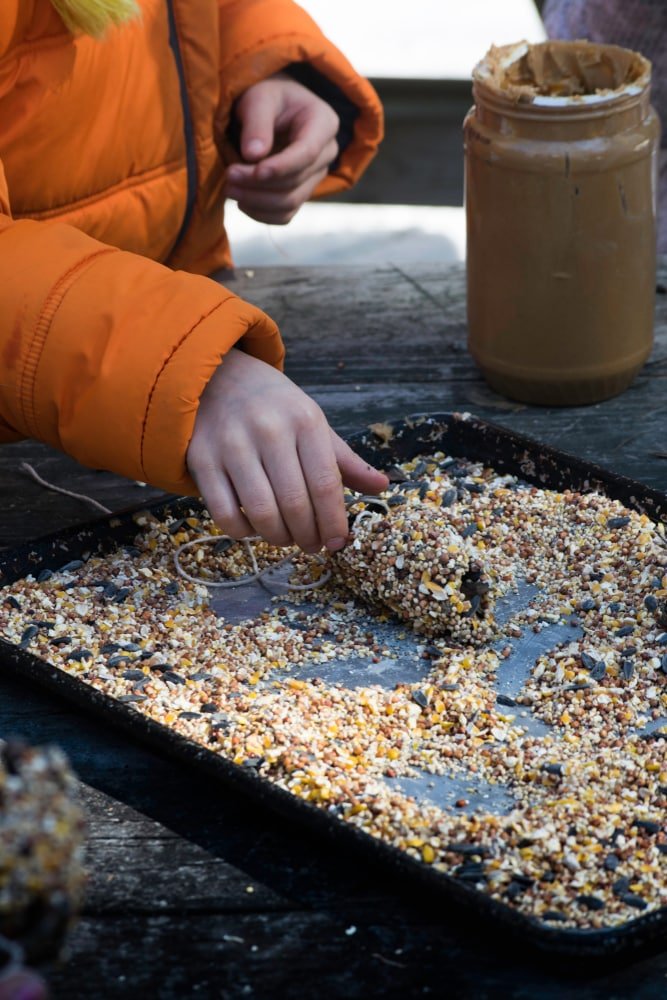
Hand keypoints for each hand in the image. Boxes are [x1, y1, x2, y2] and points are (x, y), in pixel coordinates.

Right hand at [186, 349, 387, 551]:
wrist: (216, 377)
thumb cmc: (273, 407)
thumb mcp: (312, 422)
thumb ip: (345, 459)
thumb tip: (382, 486)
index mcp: (305, 420)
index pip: (326, 485)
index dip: (334, 522)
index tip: (338, 542)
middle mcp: (269, 431)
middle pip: (295, 504)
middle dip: (309, 535)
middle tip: (313, 545)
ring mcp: (231, 446)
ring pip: (261, 513)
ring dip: (279, 538)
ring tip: (287, 539)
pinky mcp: (201, 460)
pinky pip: (225, 514)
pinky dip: (244, 532)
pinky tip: (254, 528)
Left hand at [225, 73, 339, 223]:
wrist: (269, 108)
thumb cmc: (265, 97)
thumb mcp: (259, 97)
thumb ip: (256, 122)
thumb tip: (252, 155)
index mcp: (323, 123)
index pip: (307, 153)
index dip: (281, 167)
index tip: (254, 171)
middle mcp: (326, 153)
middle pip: (296, 182)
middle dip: (259, 185)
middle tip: (228, 177)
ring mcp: (315, 177)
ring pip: (290, 202)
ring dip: (257, 202)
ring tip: (229, 189)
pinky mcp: (300, 193)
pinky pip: (284, 215)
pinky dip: (261, 214)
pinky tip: (241, 201)